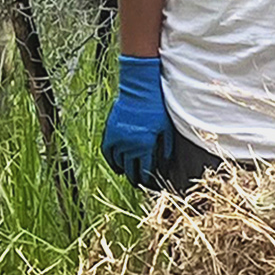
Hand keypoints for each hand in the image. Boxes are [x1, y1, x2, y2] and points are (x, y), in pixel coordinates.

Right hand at [100, 54, 170, 183]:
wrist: (139, 90)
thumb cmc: (156, 108)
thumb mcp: (166, 128)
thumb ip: (166, 146)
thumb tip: (166, 161)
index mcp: (145, 145)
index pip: (144, 170)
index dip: (146, 179)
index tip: (148, 183)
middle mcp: (130, 145)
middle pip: (131, 169)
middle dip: (135, 178)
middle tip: (139, 183)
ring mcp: (118, 139)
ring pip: (118, 162)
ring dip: (124, 171)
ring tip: (128, 175)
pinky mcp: (109, 132)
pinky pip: (107, 152)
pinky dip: (111, 161)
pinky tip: (116, 166)